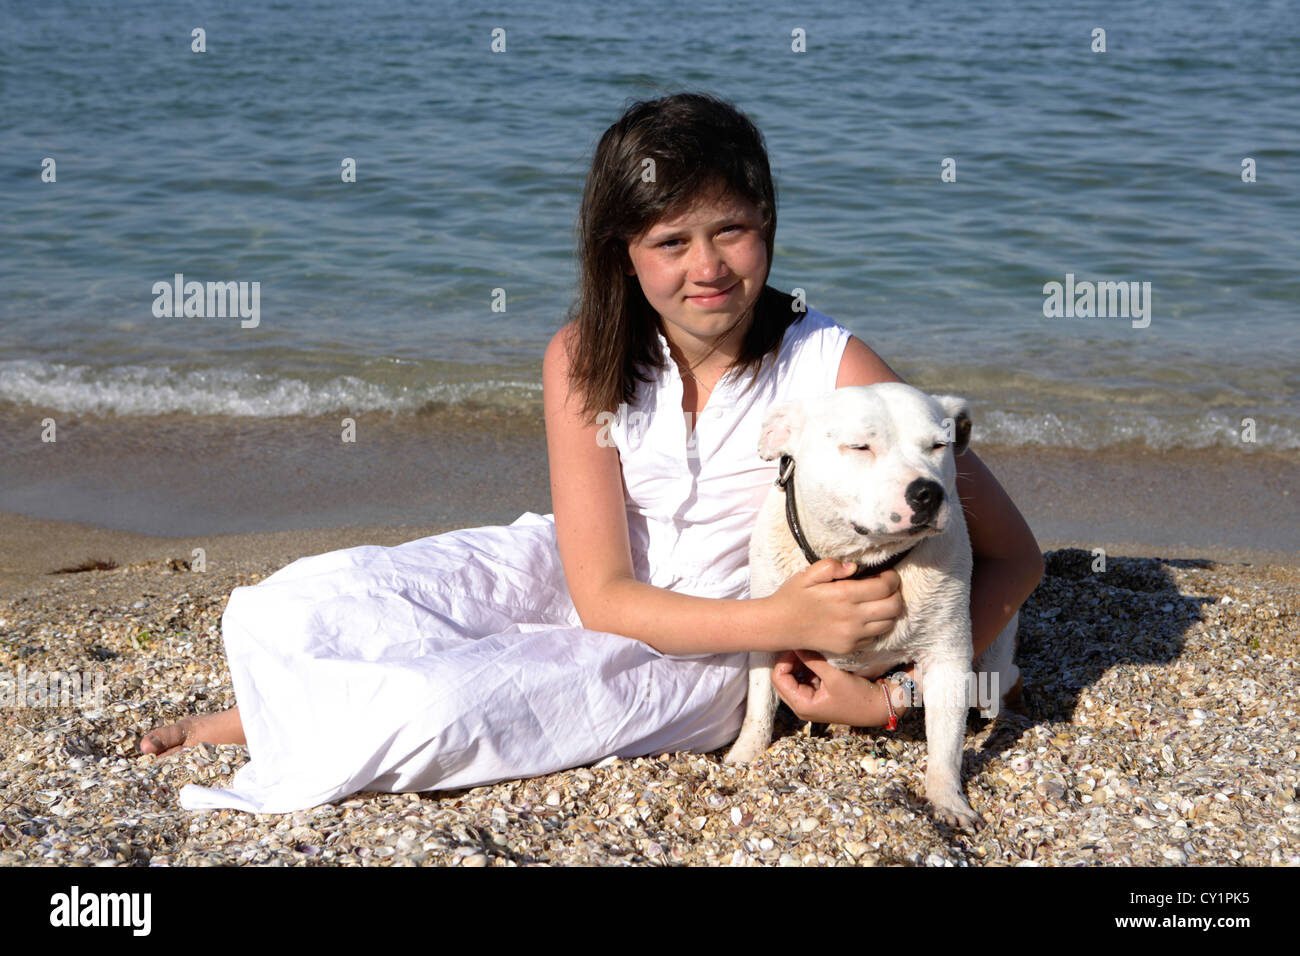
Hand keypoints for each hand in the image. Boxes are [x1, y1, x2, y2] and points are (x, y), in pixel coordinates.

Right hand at [765, 558, 902, 656]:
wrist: (779, 627)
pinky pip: (874, 637)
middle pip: (894, 607)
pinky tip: (865, 617)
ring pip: (889, 623)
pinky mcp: (849, 648)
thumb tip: (853, 567)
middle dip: (896, 594)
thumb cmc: (792, 597)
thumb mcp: (806, 574)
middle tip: (886, 588)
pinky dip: (877, 626)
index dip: (892, 579)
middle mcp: (852, 617)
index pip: (885, 587)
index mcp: (843, 595)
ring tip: (878, 602)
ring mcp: (852, 636)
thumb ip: (830, 566)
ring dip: (889, 612)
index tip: (887, 575)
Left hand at [771, 651, 916, 726]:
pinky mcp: (819, 694)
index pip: (779, 677)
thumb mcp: (834, 676)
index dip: (785, 659)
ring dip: (803, 662)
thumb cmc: (858, 695)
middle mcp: (802, 704)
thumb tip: (797, 642)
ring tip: (815, 650)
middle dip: (793, 660)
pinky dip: (811, 666)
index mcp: (801, 705)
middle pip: (784, 676)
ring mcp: (810, 700)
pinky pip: (807, 676)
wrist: (880, 706)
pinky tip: (822, 657)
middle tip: (806, 645)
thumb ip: (812, 659)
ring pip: (795, 675)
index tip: (800, 646)